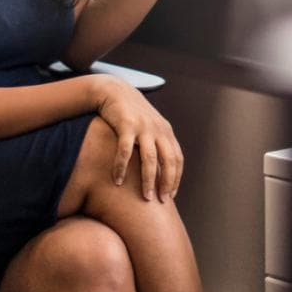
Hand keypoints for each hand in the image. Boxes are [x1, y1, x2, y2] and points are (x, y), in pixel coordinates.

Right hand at [92, 75, 183, 201]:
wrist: (114, 91)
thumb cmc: (131, 114)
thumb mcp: (149, 127)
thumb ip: (156, 144)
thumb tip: (159, 172)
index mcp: (166, 131)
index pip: (177, 159)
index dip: (175, 178)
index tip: (170, 196)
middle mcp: (158, 129)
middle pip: (168, 160)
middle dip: (166, 183)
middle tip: (161, 201)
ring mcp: (143, 127)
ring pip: (150, 159)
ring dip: (149, 180)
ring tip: (145, 197)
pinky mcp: (126, 125)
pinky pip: (125, 150)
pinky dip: (122, 167)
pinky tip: (117, 181)